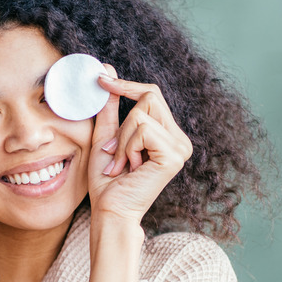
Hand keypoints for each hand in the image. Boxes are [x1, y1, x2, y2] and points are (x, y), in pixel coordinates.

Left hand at [84, 64, 191, 281]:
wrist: (109, 210)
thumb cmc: (107, 181)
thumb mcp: (105, 136)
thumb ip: (110, 107)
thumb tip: (107, 71)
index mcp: (167, 134)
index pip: (152, 94)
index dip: (127, 85)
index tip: (100, 78)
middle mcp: (179, 139)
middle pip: (148, 98)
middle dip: (123, 124)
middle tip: (113, 152)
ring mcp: (180, 147)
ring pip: (142, 114)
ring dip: (122, 140)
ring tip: (122, 164)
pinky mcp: (174, 155)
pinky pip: (142, 129)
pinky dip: (127, 147)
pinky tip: (129, 168)